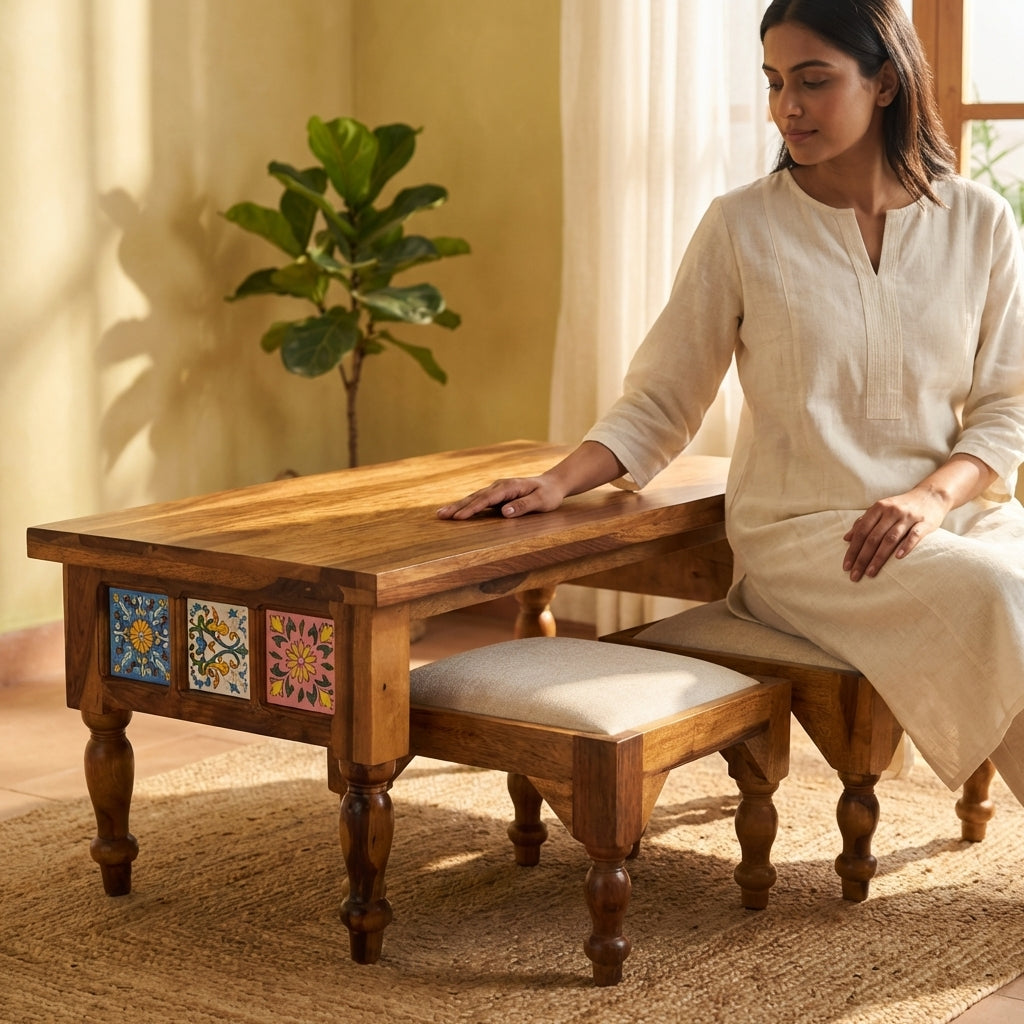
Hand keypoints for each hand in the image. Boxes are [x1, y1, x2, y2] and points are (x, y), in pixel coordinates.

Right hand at [436, 474, 567, 519]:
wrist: (553, 484)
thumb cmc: (549, 494)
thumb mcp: (541, 501)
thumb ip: (523, 506)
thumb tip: (504, 512)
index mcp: (508, 487)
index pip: (486, 499)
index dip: (471, 509)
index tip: (458, 517)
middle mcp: (499, 486)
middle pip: (475, 497)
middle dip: (457, 506)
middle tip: (440, 514)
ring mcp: (497, 489)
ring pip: (474, 498)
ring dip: (458, 506)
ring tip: (441, 513)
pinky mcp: (497, 495)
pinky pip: (479, 501)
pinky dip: (466, 506)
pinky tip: (456, 511)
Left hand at [842, 487, 948, 580]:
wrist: (931, 495)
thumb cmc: (901, 506)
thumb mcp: (880, 510)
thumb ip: (863, 522)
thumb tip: (846, 538)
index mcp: (878, 508)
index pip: (861, 532)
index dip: (852, 550)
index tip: (846, 566)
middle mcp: (891, 511)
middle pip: (873, 538)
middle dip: (862, 558)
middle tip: (854, 575)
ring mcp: (908, 517)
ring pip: (890, 538)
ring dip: (879, 557)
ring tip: (870, 573)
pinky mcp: (924, 523)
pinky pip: (914, 535)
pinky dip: (906, 546)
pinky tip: (898, 558)